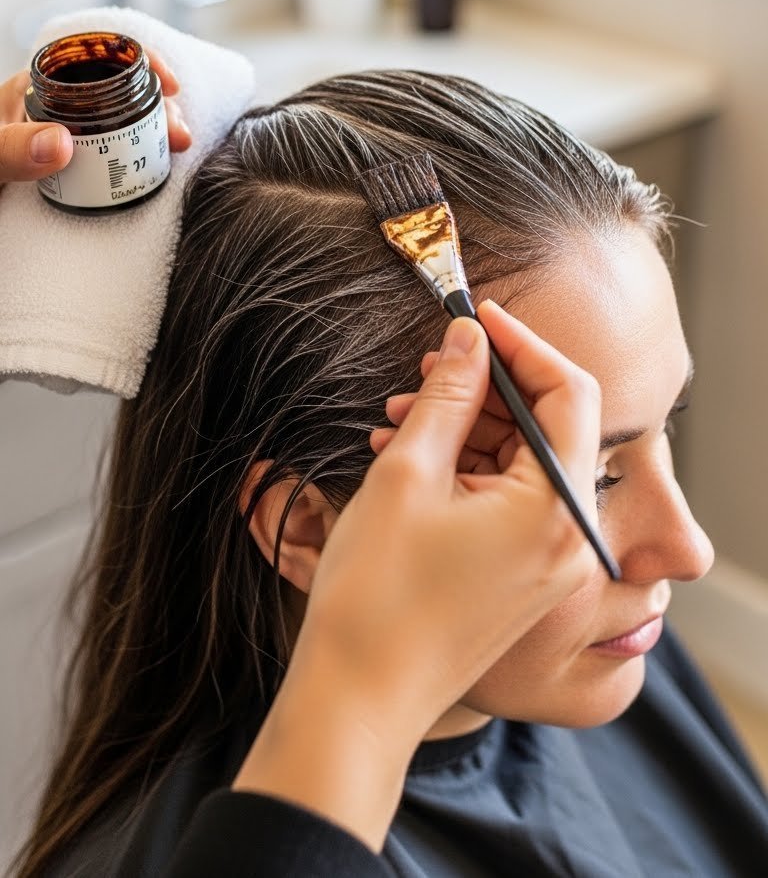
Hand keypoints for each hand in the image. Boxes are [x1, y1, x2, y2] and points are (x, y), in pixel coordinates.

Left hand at [0, 48, 190, 187]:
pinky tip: (154, 165)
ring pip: (122, 119)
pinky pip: (113, 151)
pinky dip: (140, 153)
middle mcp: (54, 105)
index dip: (141, 60)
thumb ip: (12, 149)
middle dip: (158, 105)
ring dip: (155, 130)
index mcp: (34, 86)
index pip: (97, 55)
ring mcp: (62, 135)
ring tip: (176, 151)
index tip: (169, 83)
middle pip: (121, 89)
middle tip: (179, 136)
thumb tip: (62, 143)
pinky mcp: (66, 166)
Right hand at [234, 301, 601, 850]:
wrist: (360, 700)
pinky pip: (515, 502)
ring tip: (400, 415)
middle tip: (428, 366)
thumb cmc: (377, 595)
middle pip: (551, 427)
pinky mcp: (528, 580)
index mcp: (556, 509)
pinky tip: (411, 456)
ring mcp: (553, 564)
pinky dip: (471, 470)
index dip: (522, 343)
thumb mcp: (407, 474)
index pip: (568, 392)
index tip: (475, 317)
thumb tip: (471, 338)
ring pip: (527, 463)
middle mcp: (572, 539)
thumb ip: (449, 395)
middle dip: (489, 386)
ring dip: (471, 428)